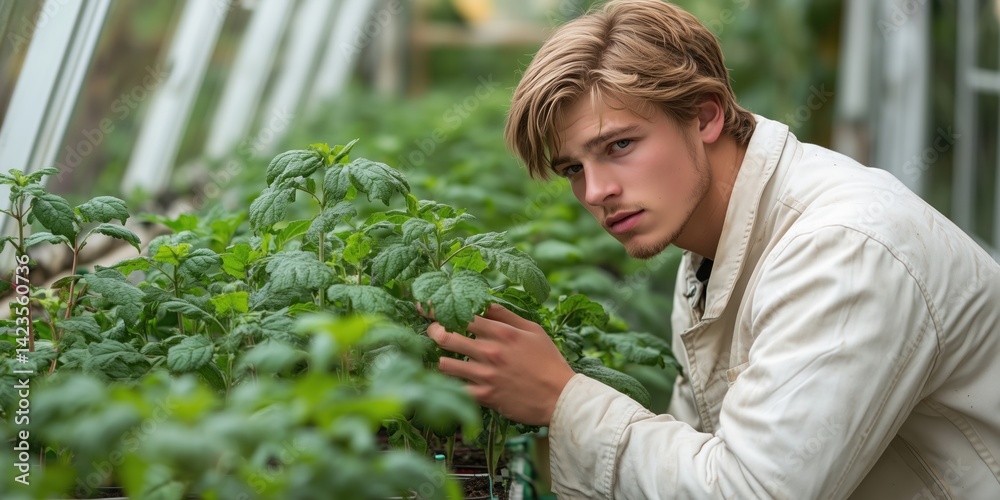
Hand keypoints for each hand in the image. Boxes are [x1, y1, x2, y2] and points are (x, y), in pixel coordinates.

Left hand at [426, 304, 575, 425]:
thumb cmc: (548, 361)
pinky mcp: (485, 397)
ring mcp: (485, 375)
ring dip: (439, 359)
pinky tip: (447, 382)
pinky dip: (448, 385)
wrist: (560, 397)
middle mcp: (490, 351)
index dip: (440, 309)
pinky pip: (456, 389)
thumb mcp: (533, 330)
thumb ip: (506, 315)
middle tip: (431, 332)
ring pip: (444, 364)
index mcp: (502, 332)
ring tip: (439, 358)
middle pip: (446, 336)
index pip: (463, 315)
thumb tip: (484, 303)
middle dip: (433, 332)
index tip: (425, 307)